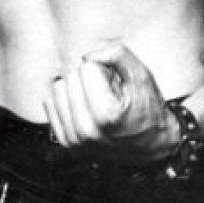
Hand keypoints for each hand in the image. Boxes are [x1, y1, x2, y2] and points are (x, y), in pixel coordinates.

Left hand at [43, 44, 179, 163]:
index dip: (104, 69)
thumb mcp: (141, 76)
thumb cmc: (149, 110)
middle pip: (70, 76)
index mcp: (106, 116)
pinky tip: (84, 107)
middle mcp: (87, 131)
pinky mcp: (67, 143)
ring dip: (75, 88)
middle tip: (107, 93)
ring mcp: (75, 140)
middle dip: (89, 78)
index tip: (116, 84)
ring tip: (96, 101)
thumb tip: (89, 55)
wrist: (153, 148)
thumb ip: (118, 54)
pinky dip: (65, 100)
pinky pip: (50, 104)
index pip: (87, 66)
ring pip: (58, 88)